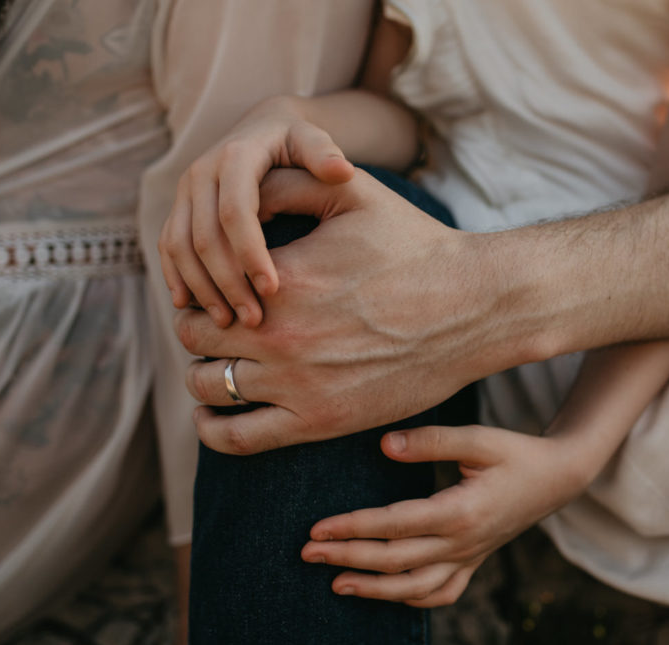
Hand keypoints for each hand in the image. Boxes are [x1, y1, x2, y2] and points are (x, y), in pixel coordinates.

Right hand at [158, 96, 354, 327]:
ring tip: (227, 321)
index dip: (250, 253)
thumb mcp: (313, 140)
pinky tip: (188, 305)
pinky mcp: (179, 207)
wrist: (264, 128)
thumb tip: (343, 171)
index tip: (272, 290)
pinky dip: (175, 275)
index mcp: (235, 157)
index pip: (236, 212)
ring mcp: (186, 191)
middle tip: (253, 319)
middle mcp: (202, 172)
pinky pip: (167, 244)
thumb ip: (324, 153)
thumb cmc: (297, 142)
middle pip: (204, 236)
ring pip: (179, 245)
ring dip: (200, 287)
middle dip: (227, 282)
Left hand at [175, 168, 509, 453]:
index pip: (201, 287)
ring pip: (208, 388)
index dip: (200, 286)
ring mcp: (299, 384)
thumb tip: (238, 188)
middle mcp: (282, 335)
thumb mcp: (353, 194)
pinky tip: (213, 413)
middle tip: (214, 326)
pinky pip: (237, 438)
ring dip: (203, 376)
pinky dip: (213, 429)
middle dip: (198, 329)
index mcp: (282, 279)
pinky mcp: (321, 421)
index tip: (214, 288)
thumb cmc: (418, 248)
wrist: (474, 308)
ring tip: (216, 367)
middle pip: (193, 339)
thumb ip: (288, 182)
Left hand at [300, 424, 591, 606]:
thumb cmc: (517, 452)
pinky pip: (443, 593)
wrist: (560, 478)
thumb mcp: (479, 438)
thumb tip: (383, 446)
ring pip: (416, 587)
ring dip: (374, 590)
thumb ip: (431, 442)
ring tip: (337, 585)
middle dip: (348, 558)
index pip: (395, 525)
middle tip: (308, 554)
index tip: (317, 529)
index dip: (353, 528)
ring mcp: (471, 557)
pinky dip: (413, 599)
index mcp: (461, 511)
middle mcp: (464, 542)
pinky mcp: (476, 560)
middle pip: (396, 560)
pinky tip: (388, 594)